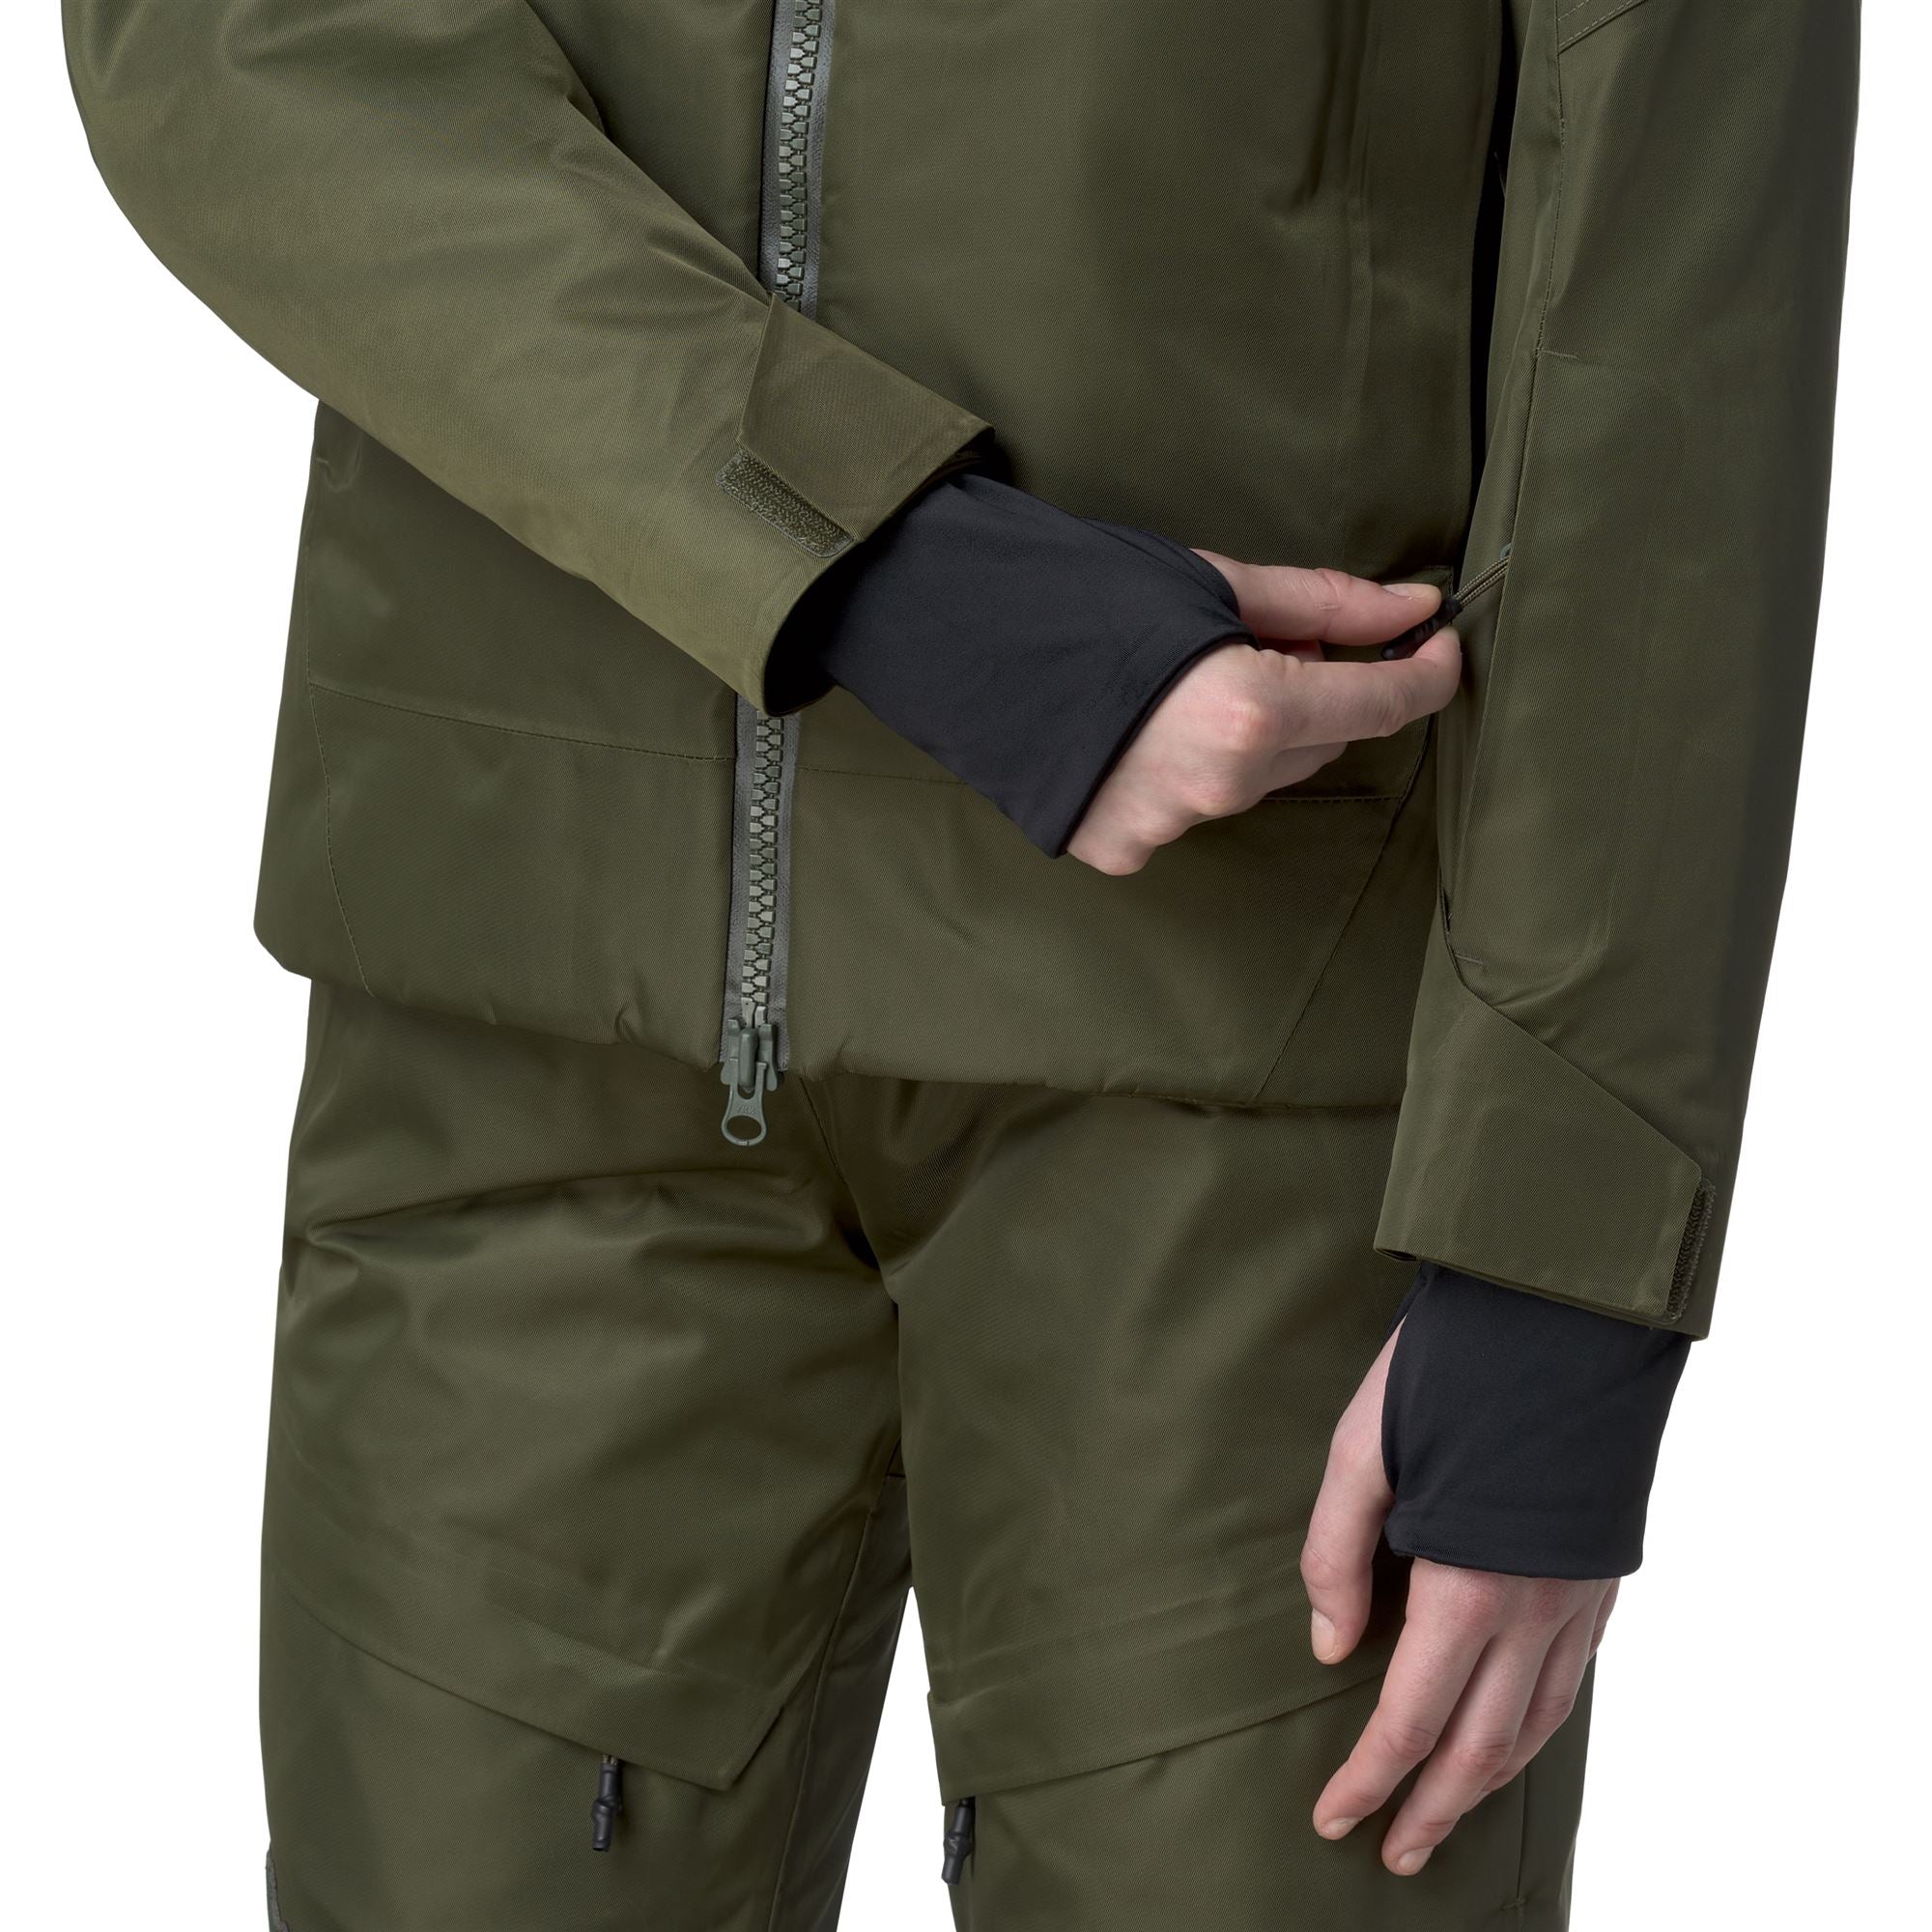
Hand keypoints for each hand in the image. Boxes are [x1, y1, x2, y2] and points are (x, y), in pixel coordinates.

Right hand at [1066, 560, 1458, 874]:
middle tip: (1277, 639)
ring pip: (1261, 780)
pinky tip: (1143, 729)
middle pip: (1324, 742)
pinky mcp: (1126, 848)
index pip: (1383, 705)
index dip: (1427, 671)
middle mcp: (1219, 787)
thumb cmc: (1083, 595)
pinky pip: (1196, 808)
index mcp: (1251, 712)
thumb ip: (1324, 605)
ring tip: (1190, 681)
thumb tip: (1411, 609)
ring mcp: (1170, 828)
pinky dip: (1192, 768)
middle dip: (1322, 691)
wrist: (960, 643)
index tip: (1437, 643)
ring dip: (1257, 734)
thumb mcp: (1213, 582)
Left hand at [1301, 1329, 1617, 1875]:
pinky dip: (1537, 1729)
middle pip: (1480, 1746)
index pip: (1412, 1716)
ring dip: (1488, 1785)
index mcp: (1469, 1583)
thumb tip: (1330, 1648)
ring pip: (1536, 1726)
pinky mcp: (1601, 1575)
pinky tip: (1512, 1735)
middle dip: (1432, 1809)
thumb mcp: (1360, 1447)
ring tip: (1445, 1818)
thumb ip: (1338, 1552)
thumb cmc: (1451, 1370)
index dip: (1371, 1777)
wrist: (1565, 1314)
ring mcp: (1579, 1597)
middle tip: (1391, 1856)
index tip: (1334, 1820)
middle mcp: (1535, 1609)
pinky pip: (1572, 1682)